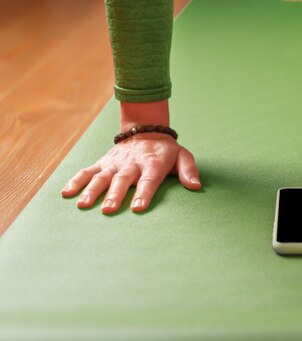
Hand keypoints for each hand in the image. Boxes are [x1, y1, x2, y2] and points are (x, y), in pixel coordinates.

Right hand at [60, 99, 199, 213]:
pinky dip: (76, 180)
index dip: (144, 194)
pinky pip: (87, 171)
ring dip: (92, 190)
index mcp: (152, 163)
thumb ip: (189, 170)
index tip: (138, 208)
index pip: (149, 180)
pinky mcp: (103, 162)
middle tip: (109, 210)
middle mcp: (131, 163)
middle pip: (122, 180)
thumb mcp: (182, 156)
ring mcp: (115, 163)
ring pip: (102, 176)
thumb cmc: (166, 151)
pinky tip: (66, 193)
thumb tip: (196, 186)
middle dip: (115, 195)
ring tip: (83, 205)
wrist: (146, 130)